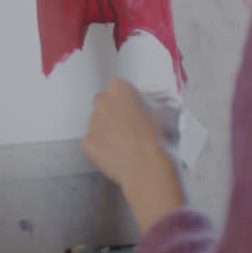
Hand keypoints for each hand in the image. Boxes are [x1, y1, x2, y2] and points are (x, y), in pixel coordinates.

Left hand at [83, 79, 183, 231]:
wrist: (146, 166)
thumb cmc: (157, 137)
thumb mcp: (164, 114)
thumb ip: (156, 107)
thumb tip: (159, 109)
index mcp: (119, 89)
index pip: (118, 86)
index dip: (127, 98)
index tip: (135, 108)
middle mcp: (101, 102)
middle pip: (104, 102)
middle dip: (113, 111)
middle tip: (127, 125)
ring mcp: (92, 123)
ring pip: (97, 122)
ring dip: (106, 129)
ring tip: (122, 144)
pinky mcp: (87, 143)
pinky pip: (92, 142)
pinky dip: (100, 147)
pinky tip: (114, 155)